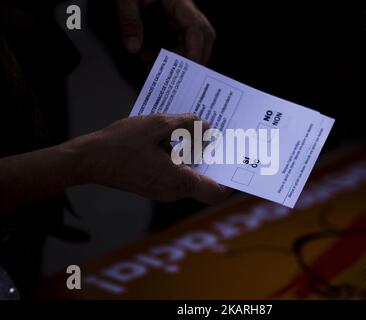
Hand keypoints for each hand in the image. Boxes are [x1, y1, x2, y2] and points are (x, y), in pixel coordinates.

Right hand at [71, 114, 227, 203]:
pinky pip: (175, 173)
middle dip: (211, 157)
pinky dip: (179, 157)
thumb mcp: (156, 125)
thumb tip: (207, 127)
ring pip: (189, 175)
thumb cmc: (120, 143)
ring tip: (192, 128)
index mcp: (178, 180)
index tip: (232, 159)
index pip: (217, 193)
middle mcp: (173, 191)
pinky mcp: (153, 186)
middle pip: (204, 179)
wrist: (88, 160)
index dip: (229, 179)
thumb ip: (186, 125)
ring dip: (193, 154)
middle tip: (214, 133)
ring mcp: (162, 191)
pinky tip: (172, 137)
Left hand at [116, 0, 215, 63]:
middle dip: (187, 62)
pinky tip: (148, 59)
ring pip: (190, 44)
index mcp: (181, 3)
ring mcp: (181, 17)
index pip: (198, 29)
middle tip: (168, 76)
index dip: (195, 52)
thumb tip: (132, 48)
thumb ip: (129, 20)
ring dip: (174, 60)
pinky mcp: (173, 21)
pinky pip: (177, 42)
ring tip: (152, 68)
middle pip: (201, 40)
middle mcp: (186, 12)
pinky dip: (166, 54)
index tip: (186, 70)